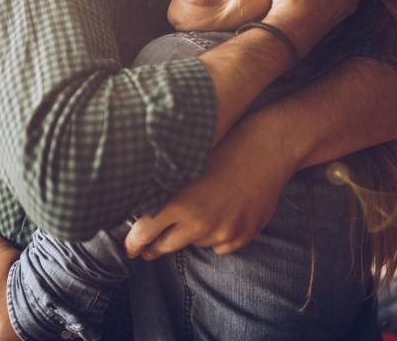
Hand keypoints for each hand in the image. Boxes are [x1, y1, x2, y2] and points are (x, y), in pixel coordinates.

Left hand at [125, 122, 294, 258]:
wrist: (268, 147)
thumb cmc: (224, 147)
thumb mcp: (186, 164)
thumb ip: (165, 189)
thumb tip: (141, 206)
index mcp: (181, 202)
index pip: (146, 231)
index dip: (133, 242)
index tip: (128, 248)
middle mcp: (200, 223)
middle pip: (166, 246)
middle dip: (153, 247)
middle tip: (145, 249)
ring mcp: (223, 232)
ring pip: (195, 244)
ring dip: (190, 235)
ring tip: (197, 214)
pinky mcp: (242, 236)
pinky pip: (219, 247)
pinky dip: (215, 236)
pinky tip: (220, 216)